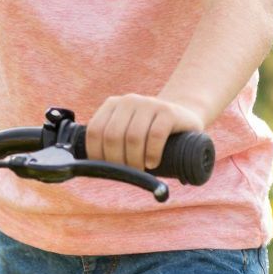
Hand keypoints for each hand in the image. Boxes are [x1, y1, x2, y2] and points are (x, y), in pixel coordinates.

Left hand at [85, 93, 205, 171]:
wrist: (183, 118)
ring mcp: (149, 103)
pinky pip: (155, 135)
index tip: (107, 169)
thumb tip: (89, 170)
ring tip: (141, 170)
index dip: (97, 154)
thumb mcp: (127, 133)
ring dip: (134, 160)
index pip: (94, 131)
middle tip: (127, 172)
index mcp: (112, 104)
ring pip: (133, 137)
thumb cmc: (148, 135)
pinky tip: (152, 163)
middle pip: (112, 136)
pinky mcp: (169, 112)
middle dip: (117, 161)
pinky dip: (151, 154)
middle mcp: (129, 101)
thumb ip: (110, 143)